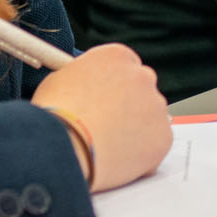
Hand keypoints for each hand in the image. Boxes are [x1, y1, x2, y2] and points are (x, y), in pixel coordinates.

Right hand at [32, 43, 172, 191]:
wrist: (63, 147)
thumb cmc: (54, 116)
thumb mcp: (58, 81)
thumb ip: (81, 77)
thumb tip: (81, 85)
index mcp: (117, 56)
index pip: (124, 66)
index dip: (112, 87)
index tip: (104, 101)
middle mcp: (142, 76)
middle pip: (140, 90)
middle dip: (127, 107)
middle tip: (105, 126)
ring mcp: (156, 106)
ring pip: (148, 119)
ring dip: (134, 130)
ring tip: (103, 146)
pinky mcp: (162, 136)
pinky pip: (154, 145)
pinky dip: (140, 154)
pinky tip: (114, 160)